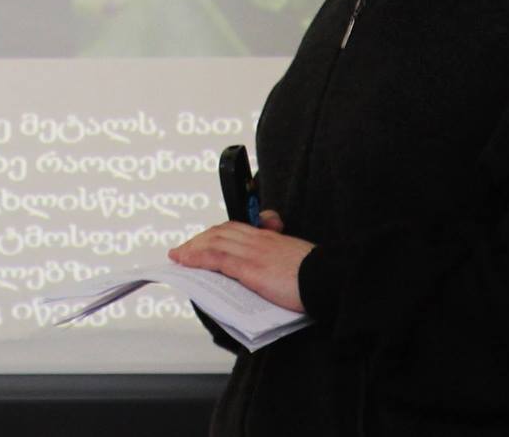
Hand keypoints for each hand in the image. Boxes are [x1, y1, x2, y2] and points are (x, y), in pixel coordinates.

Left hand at [168, 208, 314, 313]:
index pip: (235, 229)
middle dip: (199, 240)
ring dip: (192, 248)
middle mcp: (258, 239)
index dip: (215, 234)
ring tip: (179, 257)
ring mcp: (252, 252)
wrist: (329, 279)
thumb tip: (267, 275)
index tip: (203, 240)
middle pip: (220, 233)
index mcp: (270, 237)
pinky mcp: (249, 268)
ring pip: (213, 242)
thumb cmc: (317, 276)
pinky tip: (184, 262)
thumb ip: (278, 261)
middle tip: (184, 250)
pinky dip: (196, 258)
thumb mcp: (295, 260)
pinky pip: (215, 258)